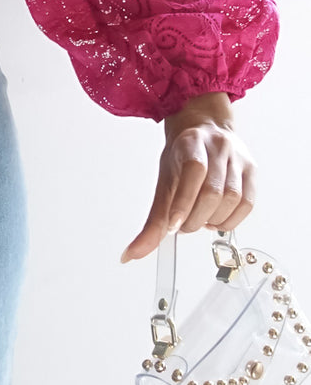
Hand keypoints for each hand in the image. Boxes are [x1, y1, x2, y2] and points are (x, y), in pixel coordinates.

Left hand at [120, 91, 256, 262]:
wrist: (205, 129)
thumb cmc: (183, 157)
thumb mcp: (163, 181)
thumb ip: (153, 221)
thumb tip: (132, 255)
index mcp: (192, 144)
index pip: (192, 172)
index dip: (183, 203)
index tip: (173, 227)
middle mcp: (219, 148)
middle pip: (212, 191)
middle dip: (195, 218)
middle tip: (182, 226)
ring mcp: (238, 159)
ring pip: (232, 198)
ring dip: (212, 220)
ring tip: (199, 220)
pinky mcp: (251, 171)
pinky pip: (247, 203)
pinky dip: (230, 220)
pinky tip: (216, 220)